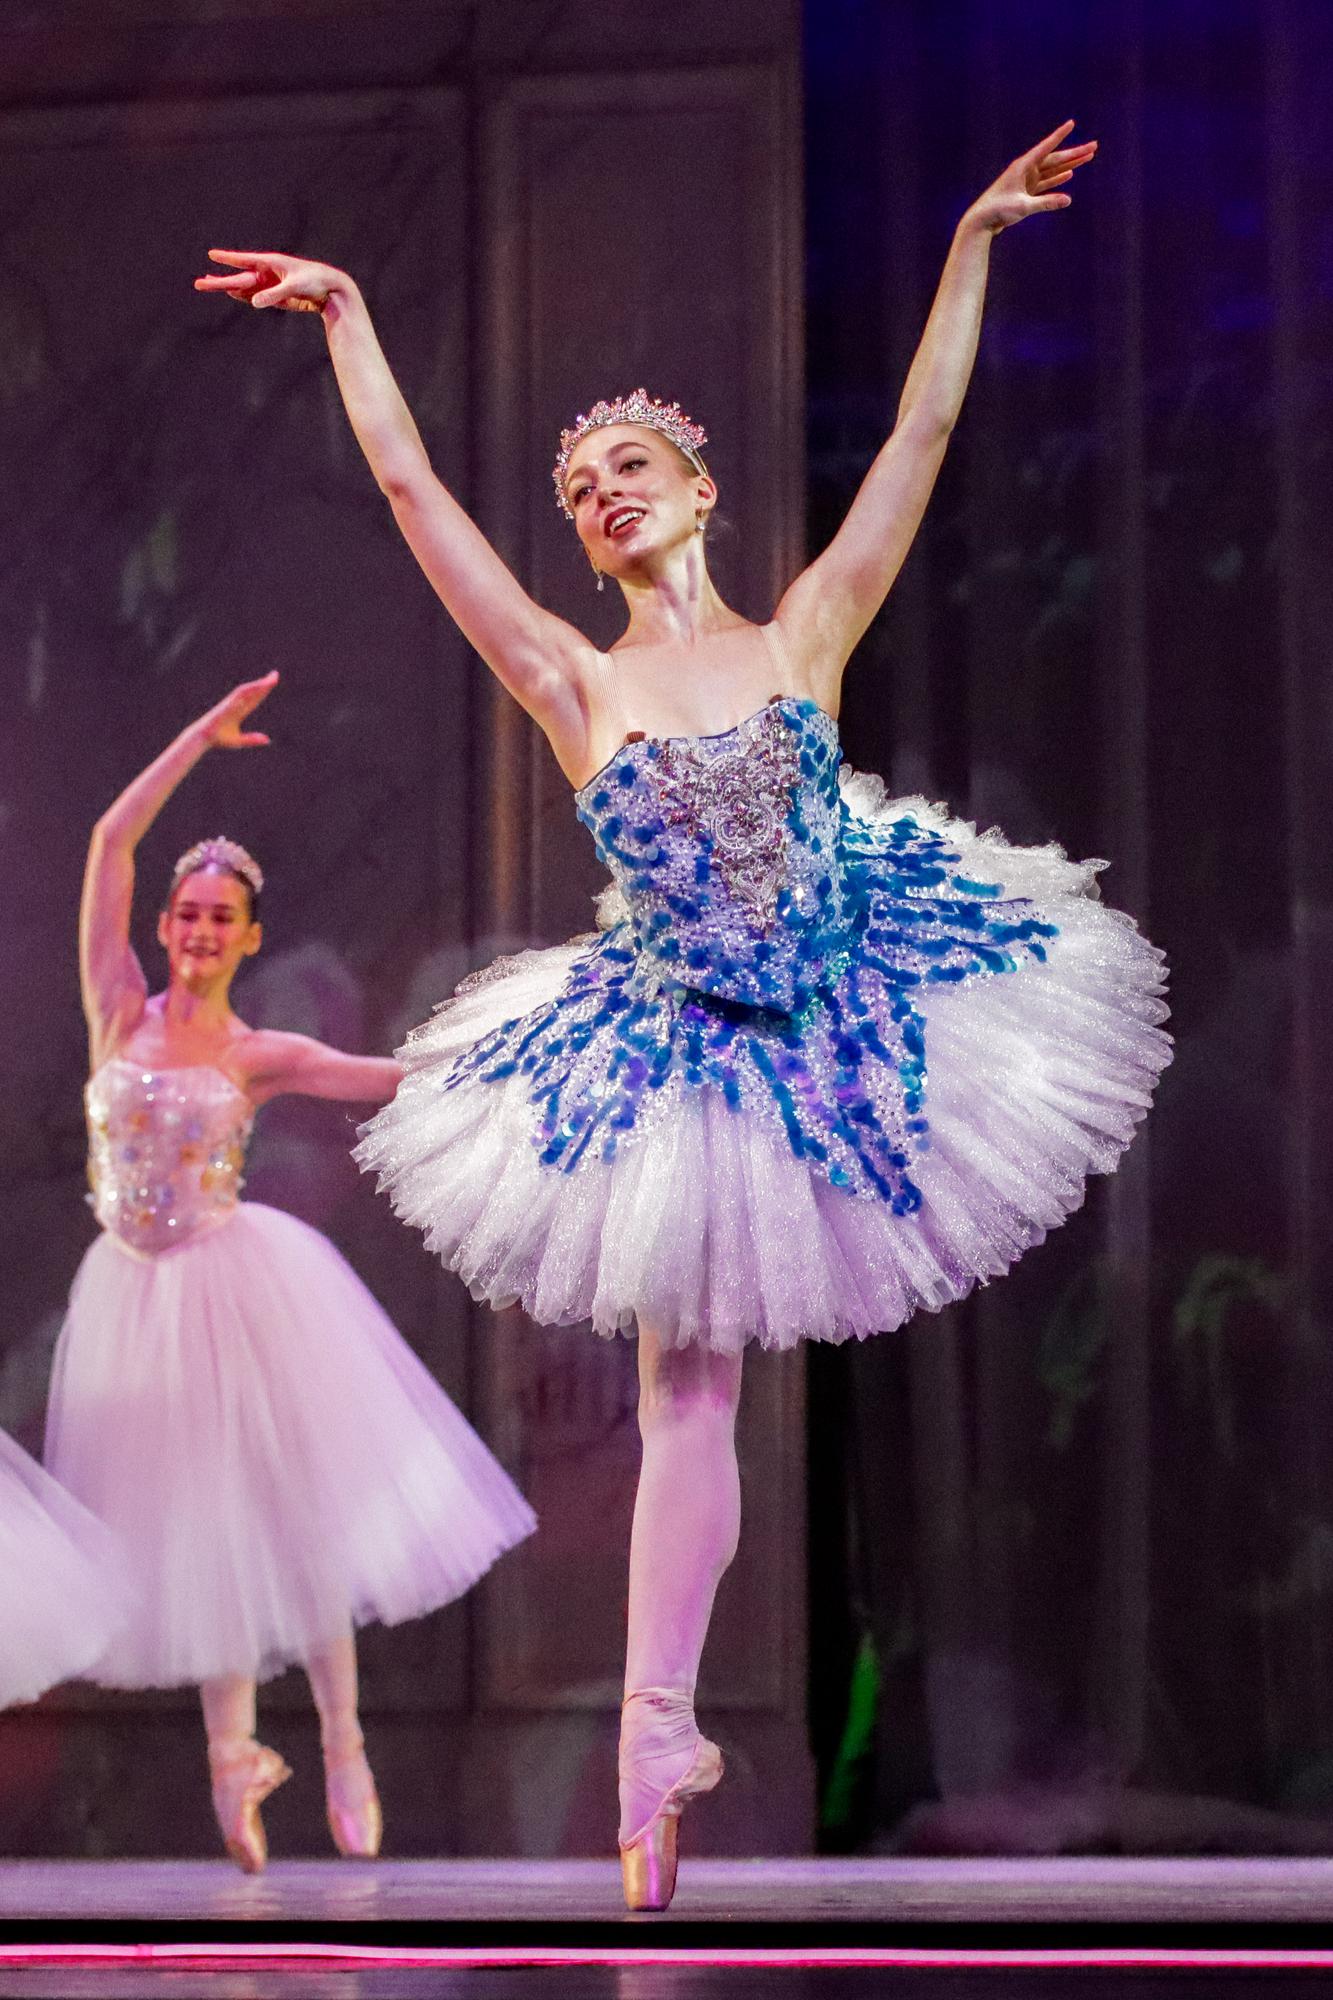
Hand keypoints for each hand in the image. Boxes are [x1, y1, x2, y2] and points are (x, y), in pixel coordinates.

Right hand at [193, 249, 352, 313]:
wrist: (331, 288)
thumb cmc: (314, 280)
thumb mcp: (294, 287)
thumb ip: (274, 295)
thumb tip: (255, 302)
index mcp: (270, 263)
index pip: (243, 260)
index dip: (227, 258)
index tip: (211, 254)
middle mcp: (267, 272)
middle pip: (238, 277)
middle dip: (219, 281)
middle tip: (199, 283)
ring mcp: (271, 284)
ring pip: (245, 287)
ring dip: (228, 287)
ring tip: (209, 284)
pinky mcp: (276, 295)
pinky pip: (256, 296)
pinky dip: (244, 296)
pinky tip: (233, 293)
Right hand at [194, 672, 278, 749]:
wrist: (203, 738)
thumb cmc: (219, 739)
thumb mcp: (239, 741)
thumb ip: (252, 739)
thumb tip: (267, 740)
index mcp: (240, 712)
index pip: (255, 699)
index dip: (264, 690)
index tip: (273, 682)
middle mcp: (236, 705)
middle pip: (252, 692)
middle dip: (264, 683)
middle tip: (275, 675)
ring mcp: (230, 704)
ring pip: (245, 692)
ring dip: (256, 685)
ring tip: (268, 681)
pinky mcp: (225, 707)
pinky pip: (235, 698)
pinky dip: (244, 693)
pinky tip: (254, 688)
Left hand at [962, 121, 1096, 235]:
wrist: (982, 221)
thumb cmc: (999, 210)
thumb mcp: (1023, 207)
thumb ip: (1046, 203)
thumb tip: (1068, 200)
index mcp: (1023, 166)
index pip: (1046, 147)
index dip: (1060, 135)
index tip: (1071, 123)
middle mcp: (1026, 170)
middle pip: (1055, 158)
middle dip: (1075, 153)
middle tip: (1094, 146)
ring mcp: (1027, 180)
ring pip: (1053, 170)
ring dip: (1070, 164)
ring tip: (1087, 157)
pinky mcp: (1026, 192)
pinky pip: (1046, 182)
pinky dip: (1057, 178)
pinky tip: (1069, 173)